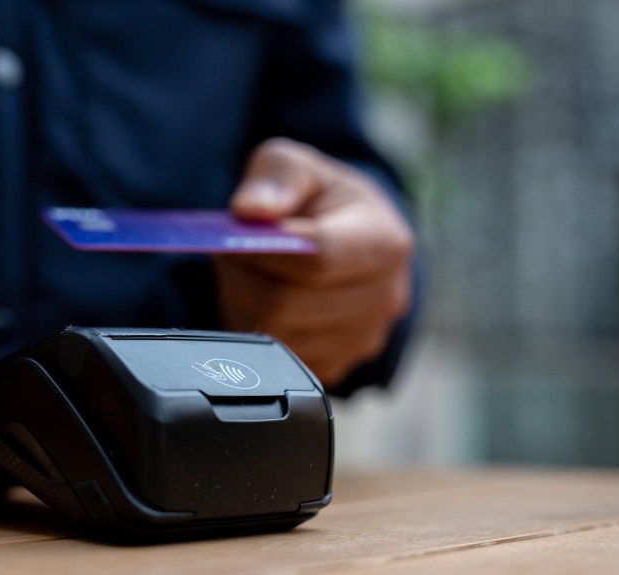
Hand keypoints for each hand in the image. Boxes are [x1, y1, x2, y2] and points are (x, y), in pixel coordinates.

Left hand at [214, 137, 414, 388]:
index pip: (317, 258)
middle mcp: (384, 298)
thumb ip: (275, 177)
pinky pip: (275, 359)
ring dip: (246, 302)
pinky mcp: (335, 365)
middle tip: (234, 252)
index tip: (239, 232)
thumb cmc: (322, 200)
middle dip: (246, 276)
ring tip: (252, 272)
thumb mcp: (297, 165)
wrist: (346, 237)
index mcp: (385, 242)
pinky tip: (264, 298)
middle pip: (288, 304)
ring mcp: (362, 339)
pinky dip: (256, 328)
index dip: (264, 248)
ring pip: (275, 333)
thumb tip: (250, 211)